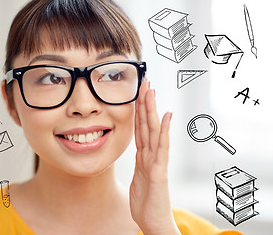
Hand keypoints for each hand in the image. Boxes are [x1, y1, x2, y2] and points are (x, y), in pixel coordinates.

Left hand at [129, 81, 179, 234]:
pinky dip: (164, 131)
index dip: (138, 111)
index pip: (140, 128)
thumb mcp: (138, 179)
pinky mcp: (159, 171)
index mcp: (143, 157)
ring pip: (154, 130)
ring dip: (153, 110)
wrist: (152, 222)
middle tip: (145, 82)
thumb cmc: (146, 202)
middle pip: (147, 124)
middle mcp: (151, 155)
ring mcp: (156, 161)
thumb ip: (139, 164)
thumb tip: (139, 153)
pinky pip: (162, 147)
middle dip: (145, 103)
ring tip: (152, 91)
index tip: (137, 93)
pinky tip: (166, 116)